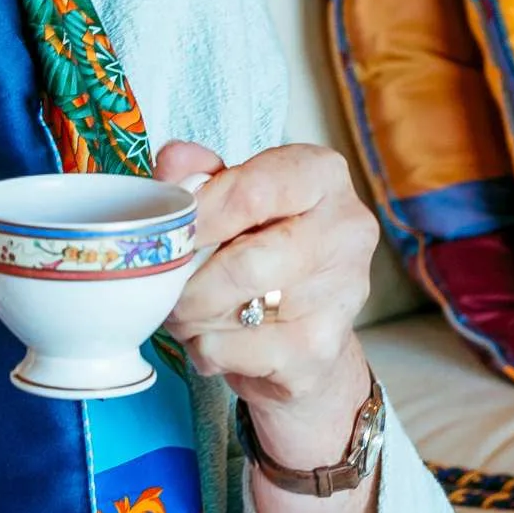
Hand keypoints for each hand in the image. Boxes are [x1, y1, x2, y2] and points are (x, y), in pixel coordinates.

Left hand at [156, 137, 377, 468]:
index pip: (251, 191)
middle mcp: (346, 229)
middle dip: (188, 282)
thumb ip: (199, 176)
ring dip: (191, 318)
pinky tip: (214, 342)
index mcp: (324, 175)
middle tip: (167, 289)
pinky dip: (206, 350)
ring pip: (235, 310)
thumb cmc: (266, 253)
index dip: (196, 217)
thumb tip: (173, 161)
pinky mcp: (321, 348)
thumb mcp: (233, 201)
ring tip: (188, 313)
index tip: (169, 236)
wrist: (308, 337)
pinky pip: (235, 351)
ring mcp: (341, 292)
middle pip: (243, 262)